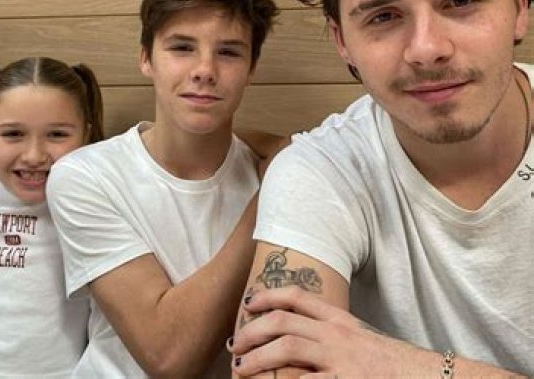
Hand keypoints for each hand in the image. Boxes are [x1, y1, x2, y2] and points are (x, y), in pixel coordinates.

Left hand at [228, 286, 432, 376]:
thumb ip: (333, 333)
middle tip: (236, 344)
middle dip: (253, 331)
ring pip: (286, 350)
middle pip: (283, 322)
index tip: (248, 302)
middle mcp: (338, 335)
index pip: (298, 297)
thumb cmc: (393, 364)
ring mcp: (341, 360)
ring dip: (257, 358)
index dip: (268, 296)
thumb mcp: (362, 339)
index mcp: (341, 321)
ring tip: (240, 369)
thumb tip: (300, 335)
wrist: (429, 378)